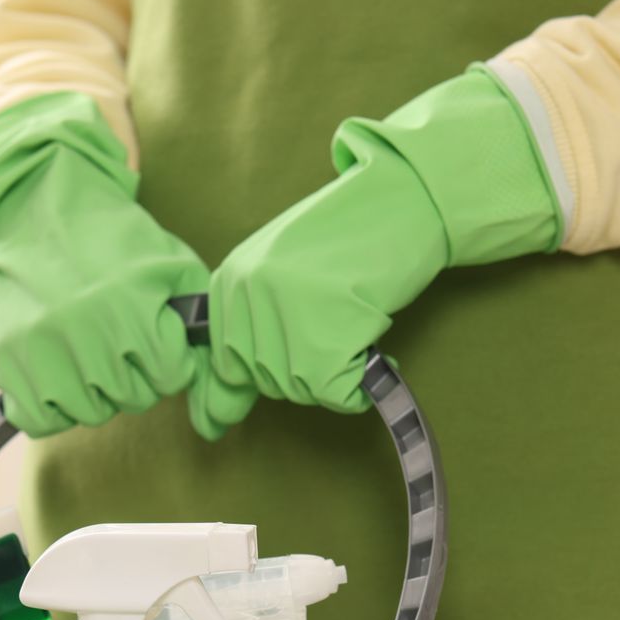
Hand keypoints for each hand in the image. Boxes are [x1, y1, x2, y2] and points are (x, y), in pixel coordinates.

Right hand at [0, 94, 209, 437]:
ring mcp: (40, 349)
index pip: (170, 377)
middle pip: (132, 398)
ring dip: (96, 391)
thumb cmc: (115, 243)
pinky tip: (59, 374)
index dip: (169, 359)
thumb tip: (218, 395)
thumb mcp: (172, 266)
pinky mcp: (7, 362)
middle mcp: (84, 332)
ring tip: (90, 351)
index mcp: (130, 307)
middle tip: (120, 340)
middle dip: (135, 374)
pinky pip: (39, 420)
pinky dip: (52, 407)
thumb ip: (202, 324)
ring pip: (89, 412)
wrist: (37, 210)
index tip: (155, 338)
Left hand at [206, 142, 448, 421]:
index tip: (301, 352)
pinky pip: (337, 393)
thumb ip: (251, 323)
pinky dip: (361, 383)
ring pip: (302, 389)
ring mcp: (283, 319)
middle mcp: (247, 300)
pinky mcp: (324, 339)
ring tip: (355, 323)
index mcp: (228, 283)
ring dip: (336, 370)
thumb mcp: (279, 270)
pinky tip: (374, 348)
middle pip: (268, 380)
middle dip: (308, 365)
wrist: (403, 203)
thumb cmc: (347, 236)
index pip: (228, 364)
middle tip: (340, 322)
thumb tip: (215, 416)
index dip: (267, 368)